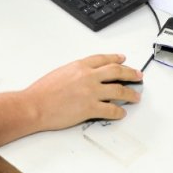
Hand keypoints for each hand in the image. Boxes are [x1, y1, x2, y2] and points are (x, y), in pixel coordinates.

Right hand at [24, 54, 142, 129]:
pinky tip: (122, 113)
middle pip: (116, 71)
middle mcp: (88, 76)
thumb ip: (75, 73)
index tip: (123, 59)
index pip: (103, 59)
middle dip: (130, 73)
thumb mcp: (60, 72)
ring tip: (136, 96)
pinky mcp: (90, 108)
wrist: (35, 105)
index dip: (116, 58)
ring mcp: (91, 92)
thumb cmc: (42, 91)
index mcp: (80, 66)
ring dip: (130, 94)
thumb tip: (84, 77)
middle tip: (138, 75)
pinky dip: (119, 112)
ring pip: (119, 90)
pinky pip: (111, 110)